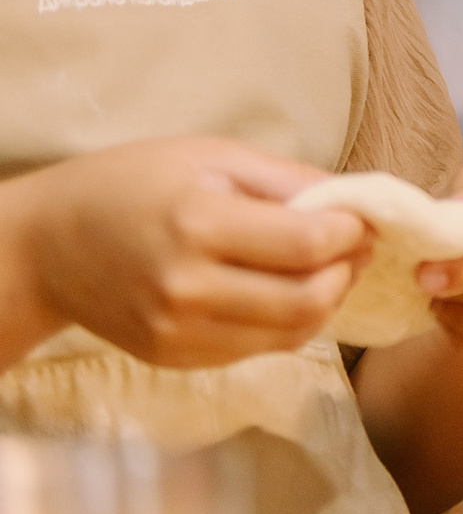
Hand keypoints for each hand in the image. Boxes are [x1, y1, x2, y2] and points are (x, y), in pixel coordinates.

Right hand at [6, 137, 368, 367]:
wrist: (49, 246)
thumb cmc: (132, 185)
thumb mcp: (210, 156)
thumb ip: (287, 180)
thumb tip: (355, 198)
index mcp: (198, 224)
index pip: (308, 245)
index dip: (352, 232)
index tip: (362, 217)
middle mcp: (188, 288)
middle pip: (309, 298)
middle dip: (349, 270)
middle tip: (357, 245)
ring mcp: (178, 332)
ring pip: (292, 333)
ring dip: (327, 301)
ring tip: (330, 268)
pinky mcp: (174, 358)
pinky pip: (259, 349)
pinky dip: (290, 323)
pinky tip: (288, 291)